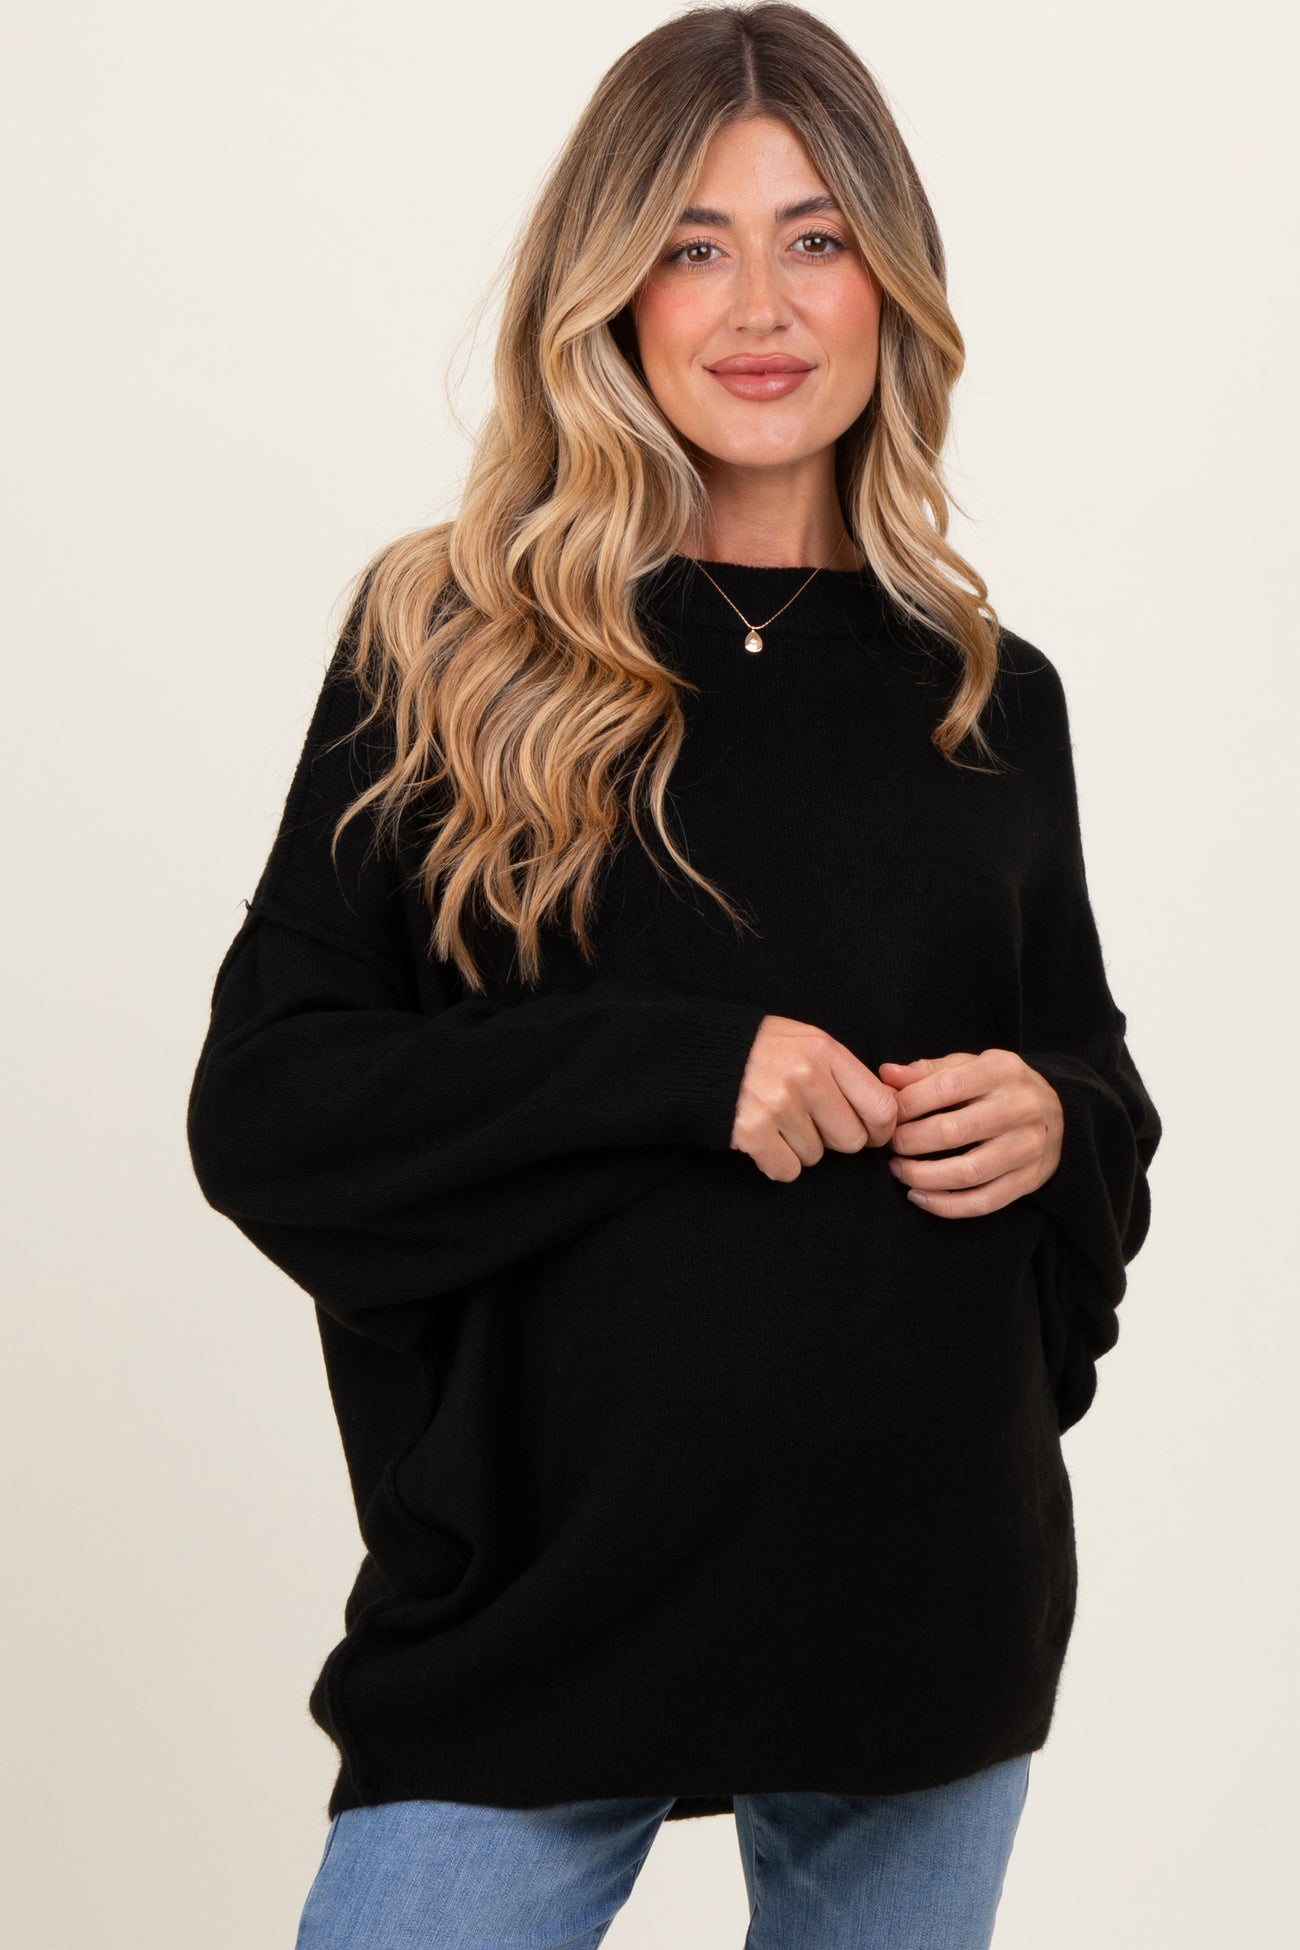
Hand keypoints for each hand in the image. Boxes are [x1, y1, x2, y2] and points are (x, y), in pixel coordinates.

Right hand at [731, 1015, 899, 1182]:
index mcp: (825, 1051)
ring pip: (815, 1156)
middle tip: (811, 1122)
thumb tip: (891, 1107)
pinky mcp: (752, 1132)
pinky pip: (786, 1170)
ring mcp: (778, 1105)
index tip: (870, 1133)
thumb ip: (845, 1071)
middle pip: (851, 1140)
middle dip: (835, 1139)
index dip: (880, 1130)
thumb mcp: (807, 1041)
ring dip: (800, 1147)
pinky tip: (764, 1137)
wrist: (699, 1054)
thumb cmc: (761, 1050)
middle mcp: (805, 1076)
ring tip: (778, 1120)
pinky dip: (777, 1161)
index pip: (880, 1107)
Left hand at [877, 1049, 1063, 1216]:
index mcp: (1003, 1071)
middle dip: (909, 1142)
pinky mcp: (1029, 1179)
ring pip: (967, 1172)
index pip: (947, 1087)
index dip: (907, 1104)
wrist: (1059, 1113)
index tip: (888, 1116)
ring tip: (898, 1170)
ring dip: (922, 1176)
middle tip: (889, 1145)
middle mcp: (1021, 1108)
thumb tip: (887, 1075)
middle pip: (953, 1132)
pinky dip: (945, 1205)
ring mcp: (1028, 1147)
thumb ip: (928, 1071)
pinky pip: (983, 1201)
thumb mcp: (970, 1067)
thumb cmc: (998, 1087)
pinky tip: (918, 1195)